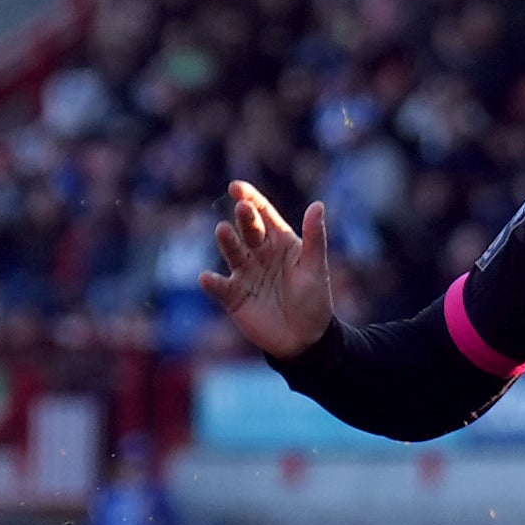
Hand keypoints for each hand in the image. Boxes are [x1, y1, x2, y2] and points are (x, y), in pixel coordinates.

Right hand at [205, 181, 341, 359]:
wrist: (306, 338)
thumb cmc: (313, 299)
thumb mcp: (315, 267)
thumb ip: (315, 237)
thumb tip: (318, 205)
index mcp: (279, 241)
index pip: (263, 214)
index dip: (251, 199)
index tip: (237, 187)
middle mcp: (259, 253)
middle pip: (248, 231)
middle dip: (244, 218)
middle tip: (243, 207)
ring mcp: (245, 273)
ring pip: (233, 253)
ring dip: (228, 242)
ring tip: (224, 230)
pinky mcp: (234, 296)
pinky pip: (220, 287)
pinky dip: (213, 283)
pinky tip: (207, 278)